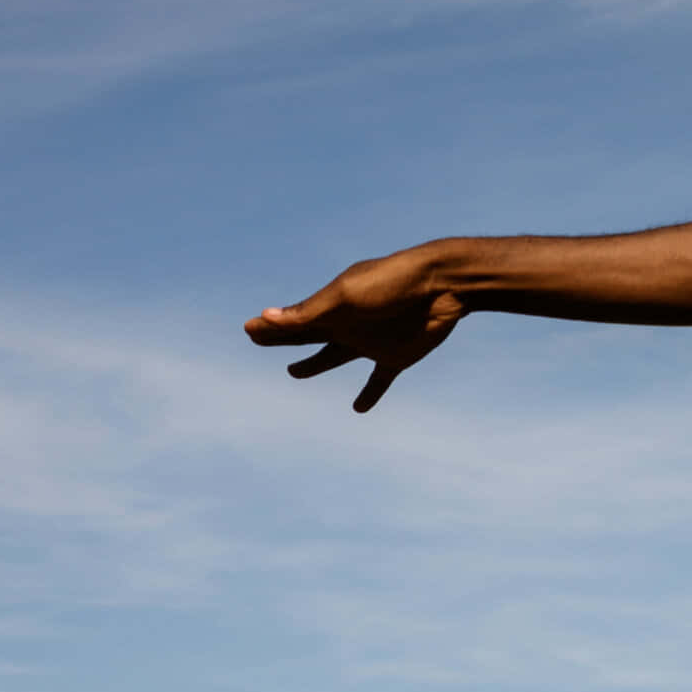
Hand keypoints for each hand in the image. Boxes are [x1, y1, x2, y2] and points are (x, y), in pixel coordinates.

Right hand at [245, 245, 465, 412]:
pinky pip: (379, 379)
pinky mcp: (397, 356)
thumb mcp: (347, 298)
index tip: (247, 330)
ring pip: (336, 357)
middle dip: (284, 339)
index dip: (270, 328)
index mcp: (331, 308)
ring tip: (295, 373)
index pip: (293, 321)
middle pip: (308, 337)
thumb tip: (263, 318)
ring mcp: (371, 341)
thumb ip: (309, 313)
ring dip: (315, 364)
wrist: (444, 284)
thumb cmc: (392, 283)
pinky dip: (370, 393)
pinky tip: (359, 408)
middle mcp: (348, 325)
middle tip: (259, 341)